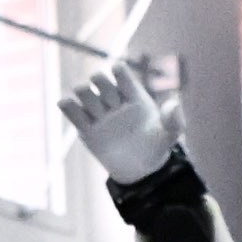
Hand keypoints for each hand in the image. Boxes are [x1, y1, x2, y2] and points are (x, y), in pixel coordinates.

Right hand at [59, 60, 179, 184]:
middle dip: (102, 87)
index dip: (119, 74)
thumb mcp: (170, 134)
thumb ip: (174, 119)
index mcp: (133, 94)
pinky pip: (71, 110)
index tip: (126, 93)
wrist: (141, 170)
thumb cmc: (157, 146)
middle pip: (99, 78)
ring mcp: (98, 114)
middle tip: (112, 106)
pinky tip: (70, 107)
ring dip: (86, 96)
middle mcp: (114, 100)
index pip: (120, 71)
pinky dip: (67, 106)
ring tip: (96, 114)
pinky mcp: (86, 129)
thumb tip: (174, 103)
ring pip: (82, 90)